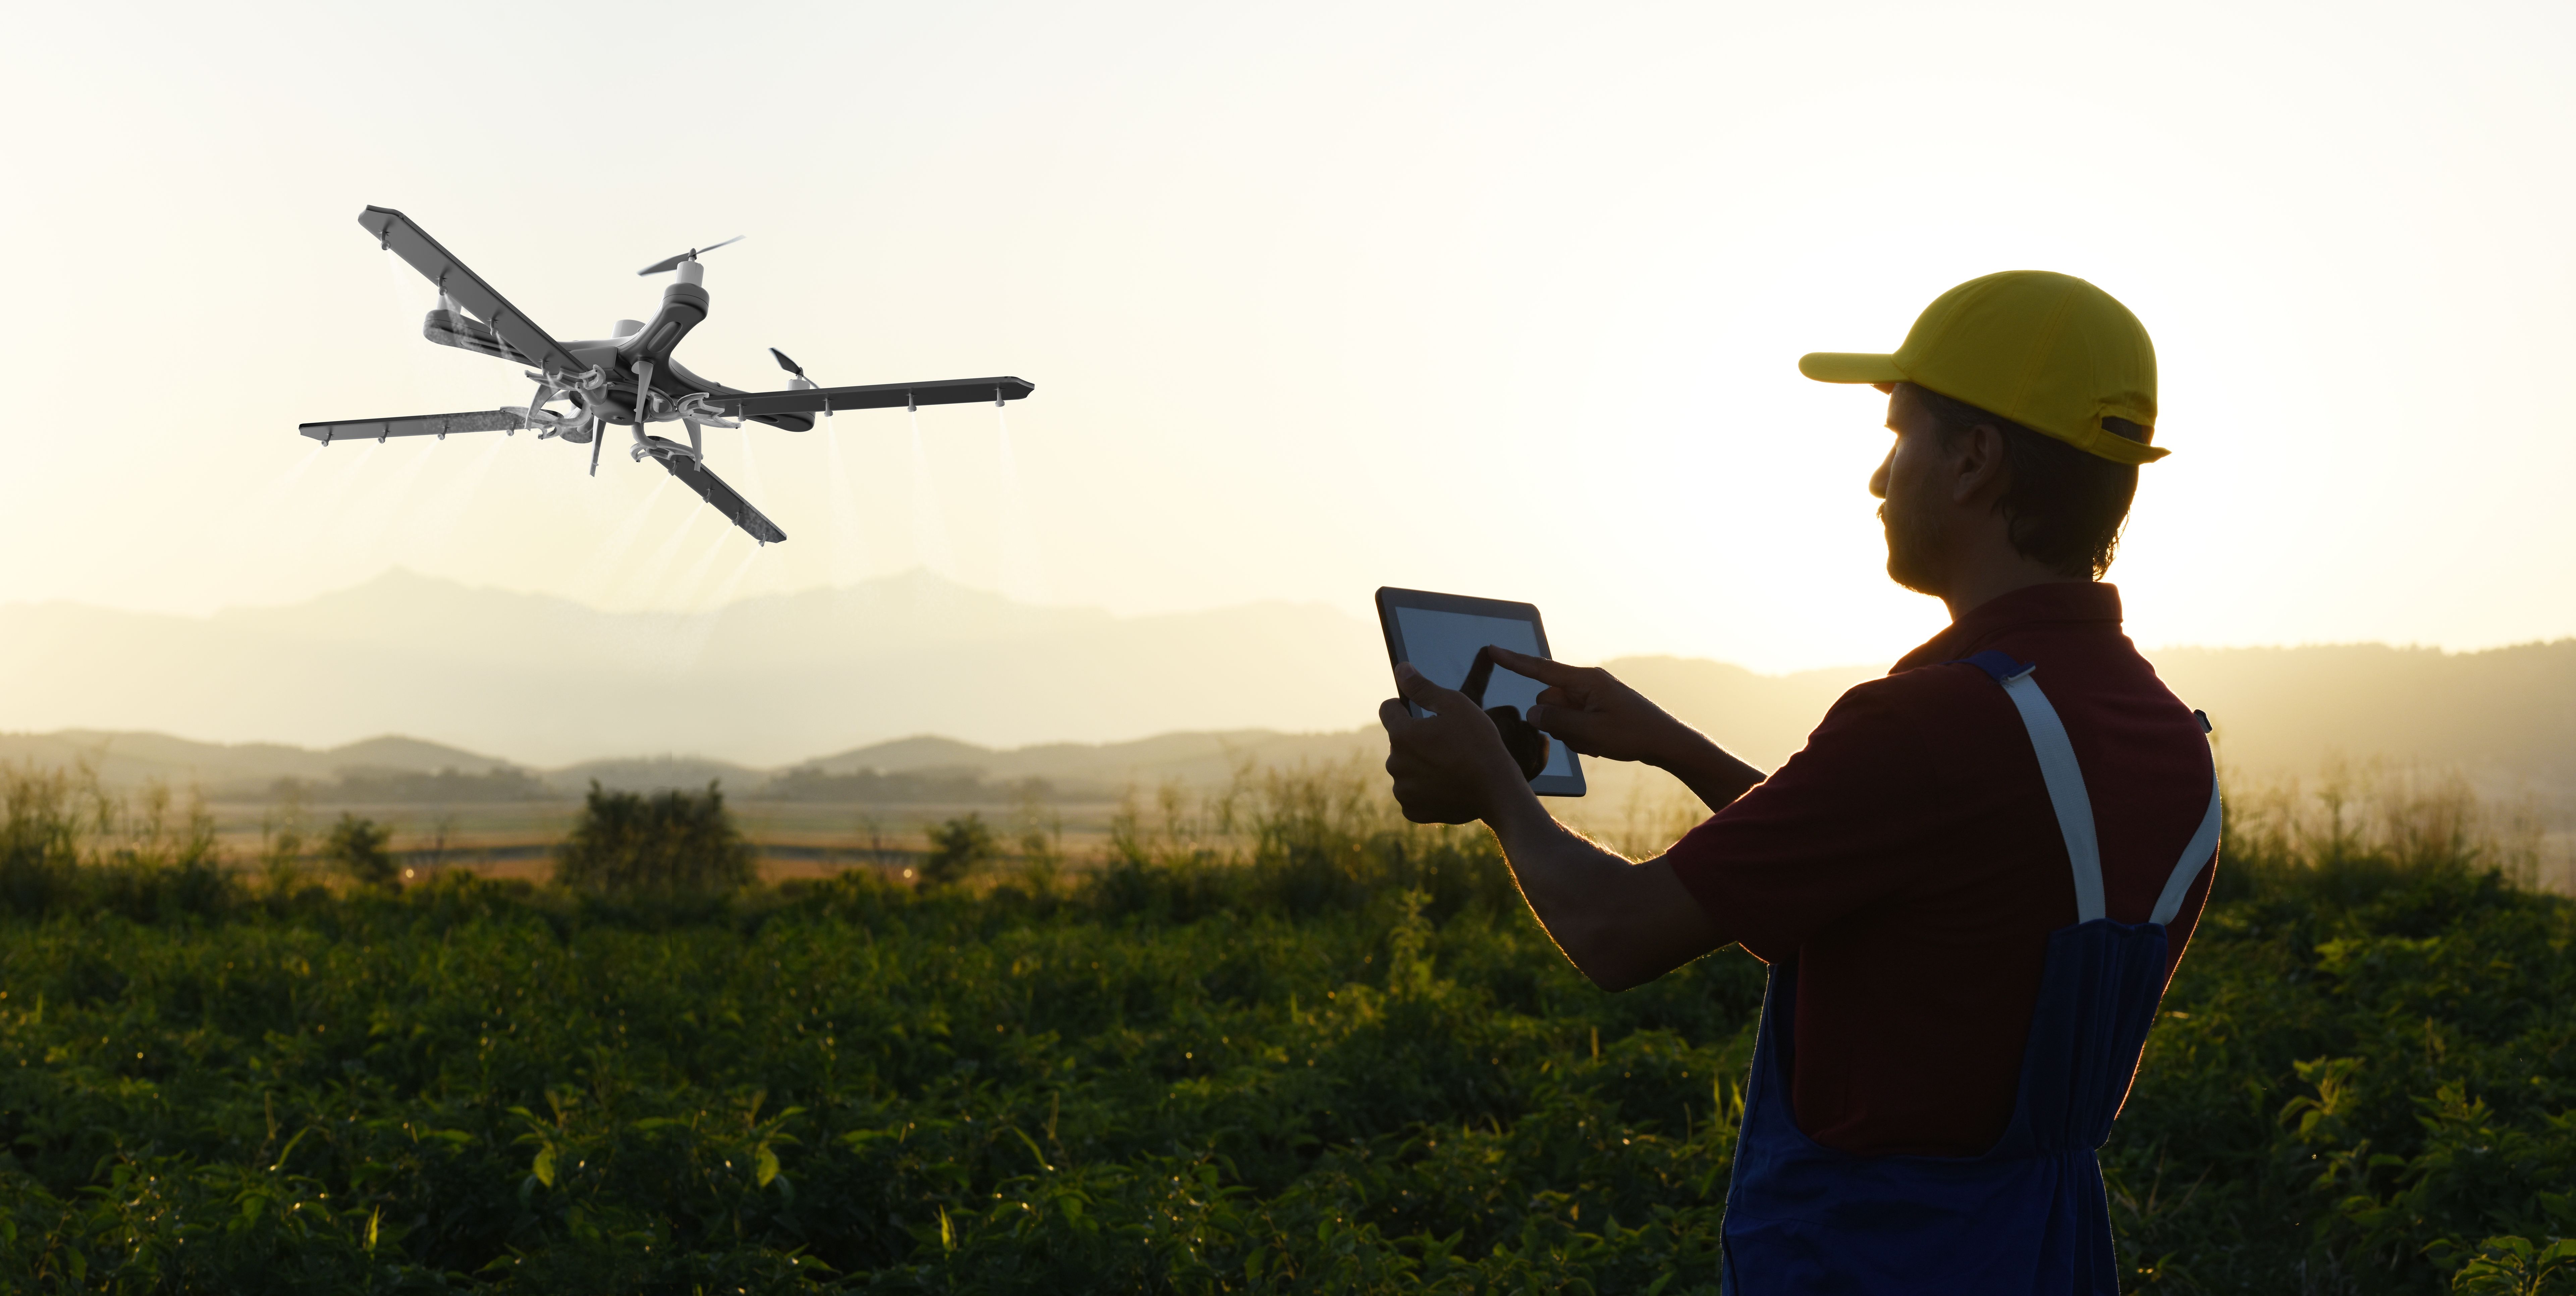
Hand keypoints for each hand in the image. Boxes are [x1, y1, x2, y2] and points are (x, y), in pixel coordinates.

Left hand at [1378, 663, 1530, 824]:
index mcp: (1401, 734)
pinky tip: (1446, 786)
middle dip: (1416, 739)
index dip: (1404, 706)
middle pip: (1399, 742)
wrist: (1496, 790)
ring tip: (1450, 766)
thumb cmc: (1479, 743)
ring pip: (1406, 769)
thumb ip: (1423, 687)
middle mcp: (1395, 763)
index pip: (1388, 709)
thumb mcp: (1455, 705)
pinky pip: (1412, 794)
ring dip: (1420, 765)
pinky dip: (1425, 790)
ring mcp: (1403, 790)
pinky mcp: (1413, 811)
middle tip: (1447, 744)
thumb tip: (1401, 668)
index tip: (1421, 713)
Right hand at [1481, 647, 1699, 766]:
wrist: (1667, 742)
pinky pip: (1574, 722)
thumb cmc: (1632, 735)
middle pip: (1549, 699)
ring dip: (1570, 732)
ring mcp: (1593, 696)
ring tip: (1597, 742)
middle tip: (1585, 737)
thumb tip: (1531, 712)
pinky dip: (1581, 736)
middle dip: (1557, 722)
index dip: (1513, 661)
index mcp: (1586, 680)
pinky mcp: (1597, 708)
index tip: (1491, 649)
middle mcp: (1587, 683)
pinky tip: (1600, 744)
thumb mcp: (1591, 732)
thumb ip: (1556, 721)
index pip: (1540, 669)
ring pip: (1560, 714)